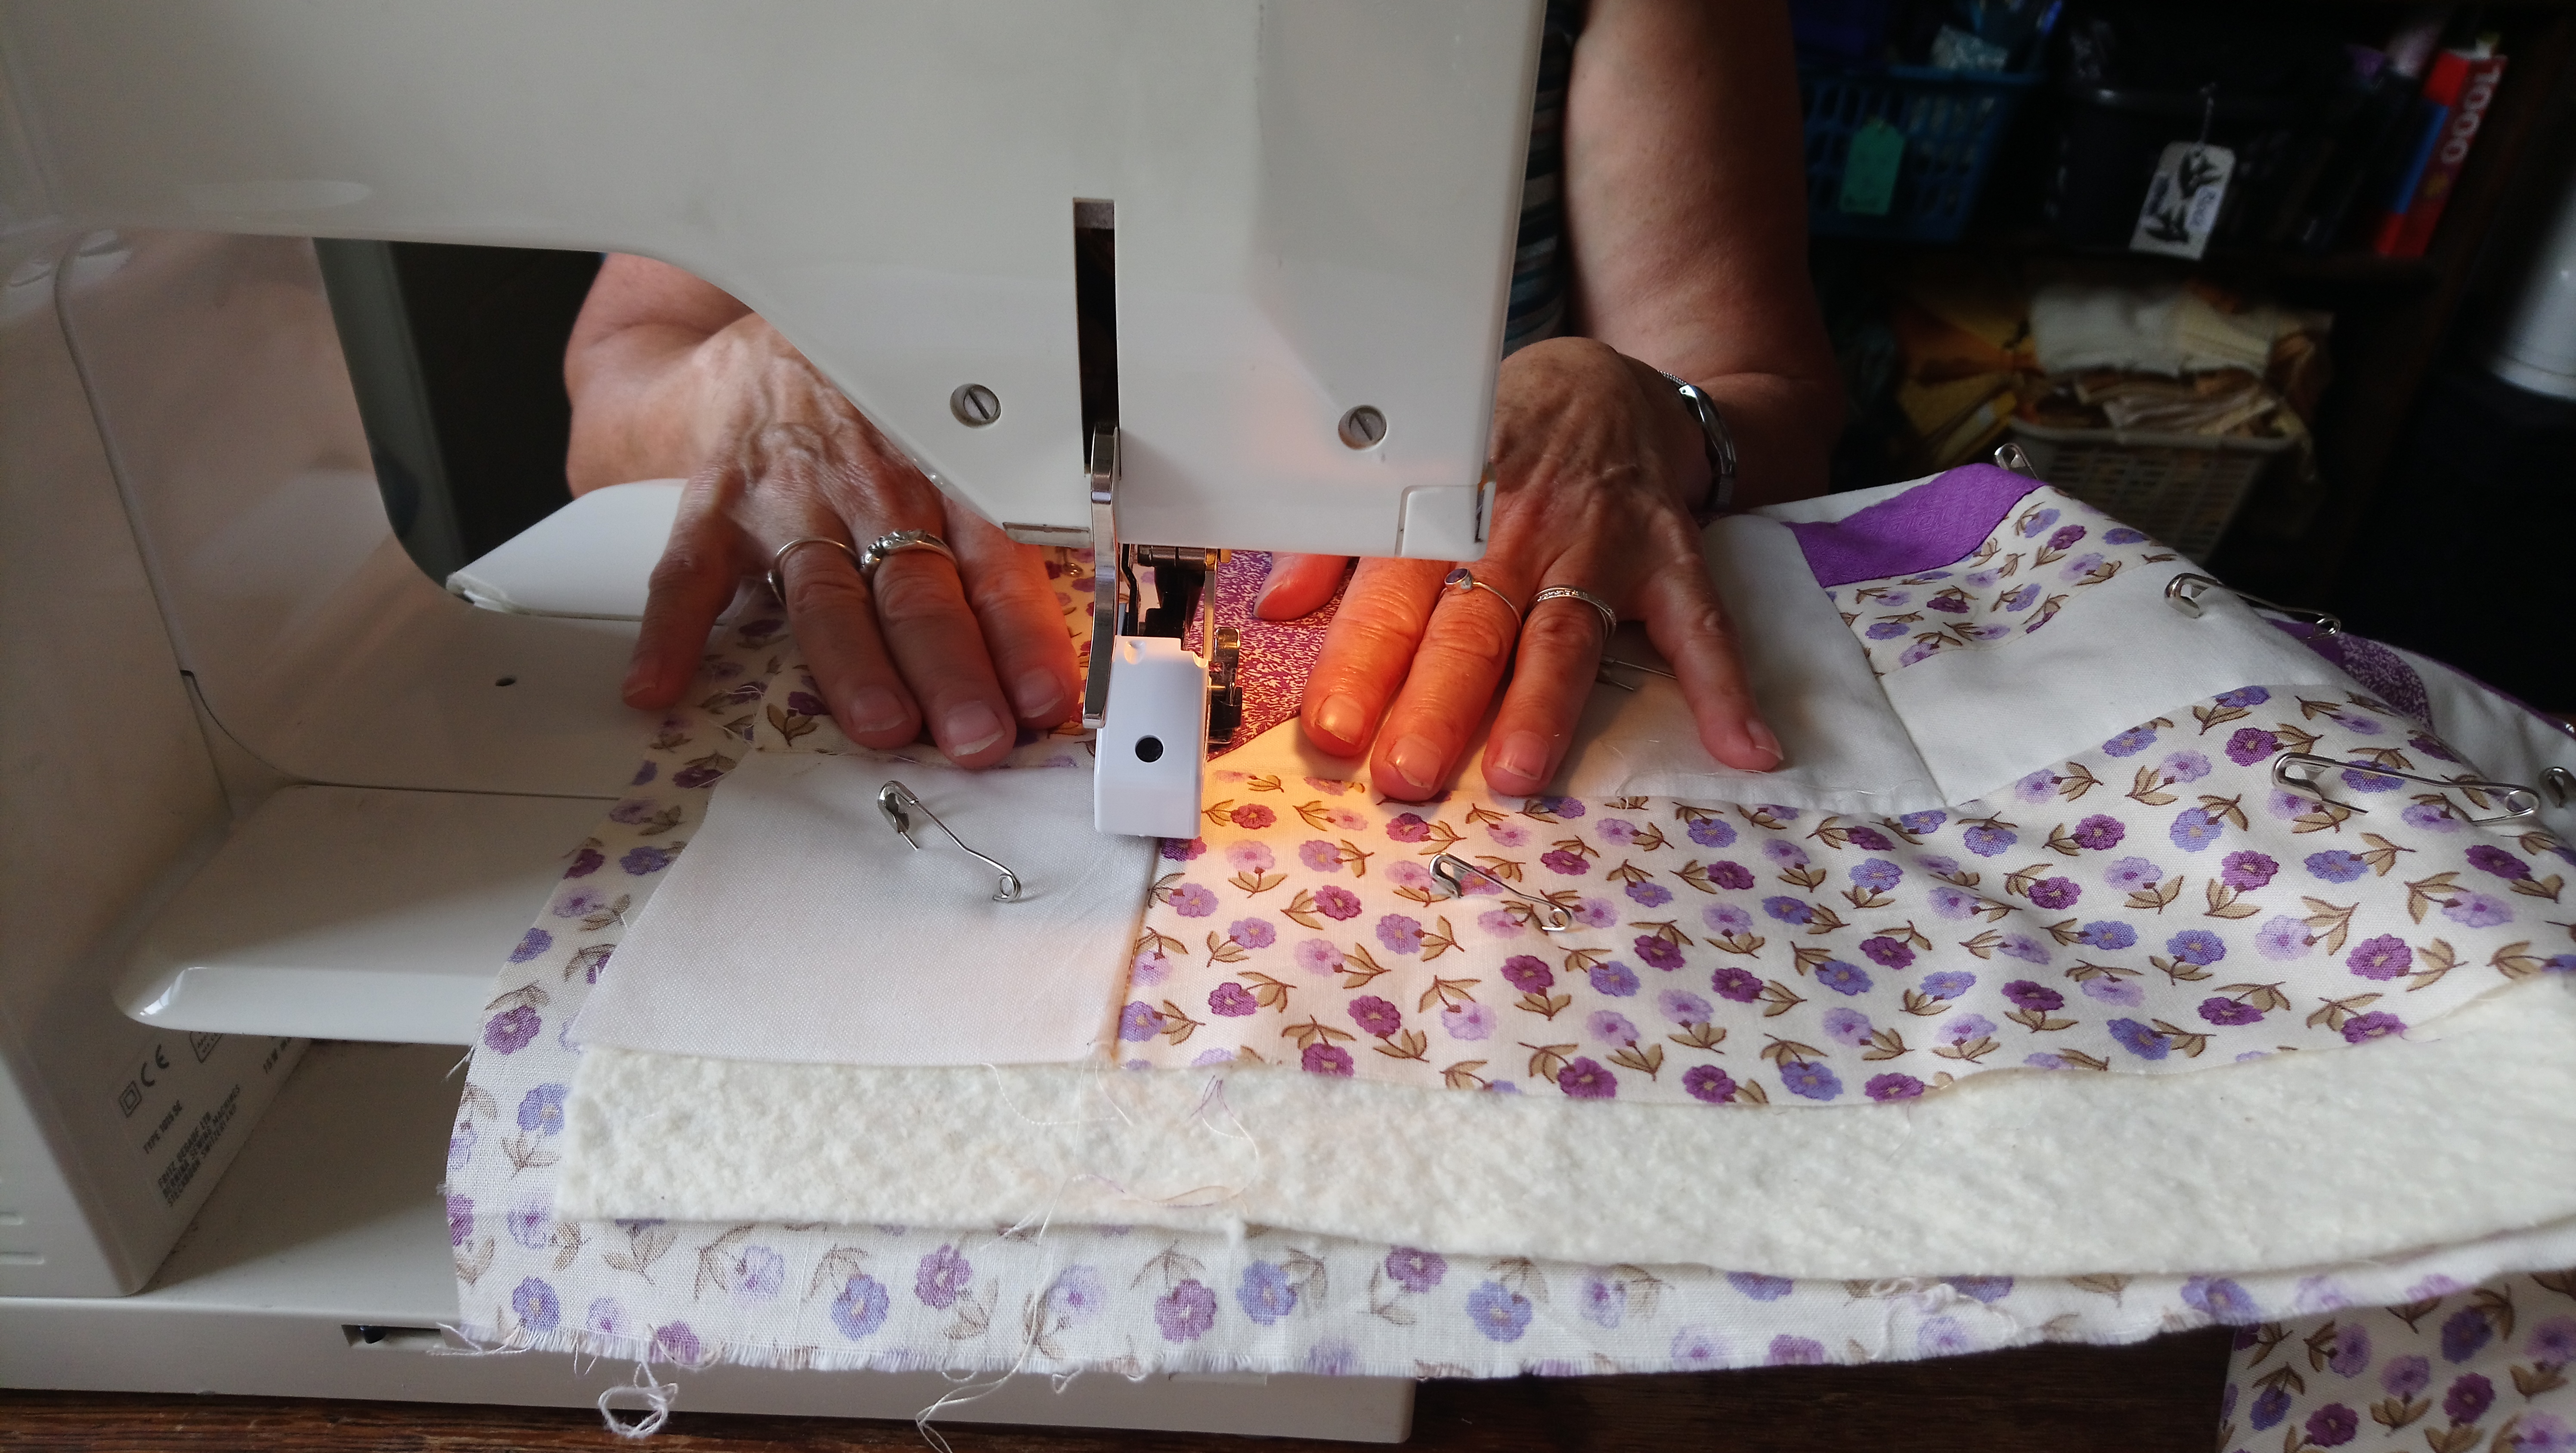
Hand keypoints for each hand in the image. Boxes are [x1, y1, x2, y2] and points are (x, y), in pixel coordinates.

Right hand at [617, 315, 1077, 766]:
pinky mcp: (715, 506)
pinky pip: (688, 572)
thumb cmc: (880, 412)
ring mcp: (788, 501)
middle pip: (916, 591)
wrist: (773, 338)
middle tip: (975, 734)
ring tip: (879, 724)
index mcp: (945, 483)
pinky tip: (660, 687)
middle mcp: (871, 492)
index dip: (1023, 637)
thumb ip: (997, 539)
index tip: (1045, 697)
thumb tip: (1058, 650)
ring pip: (827, 592)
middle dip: (950, 669)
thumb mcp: (958, 449)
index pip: (995, 568)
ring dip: (854, 665)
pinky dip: (672, 632)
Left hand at [1254, 337, 1780, 799]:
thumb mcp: (1408, 473)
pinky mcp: (1670, 556)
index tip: (1333, 724)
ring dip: (1543, 706)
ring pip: (1564, 635)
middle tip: (1407, 772)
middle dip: (1437, 703)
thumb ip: (1338, 543)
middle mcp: (1519, 531)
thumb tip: (1273, 608)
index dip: (1361, 659)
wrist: (1603, 383)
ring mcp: (1601, 546)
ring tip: (1521, 771)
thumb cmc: (1490, 444)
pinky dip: (1725, 686)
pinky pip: (1701, 625)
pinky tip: (1744, 746)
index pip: (1394, 594)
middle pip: (1473, 626)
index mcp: (1443, 514)